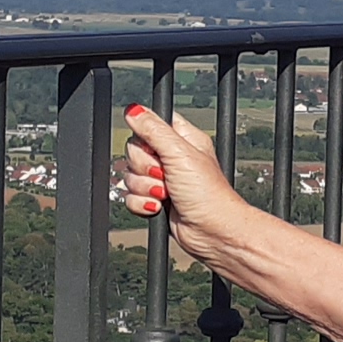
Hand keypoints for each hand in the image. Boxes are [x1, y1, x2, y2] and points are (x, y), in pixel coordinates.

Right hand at [121, 105, 252, 266]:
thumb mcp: (179, 153)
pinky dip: (141, 203)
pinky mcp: (155, 200)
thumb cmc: (207, 194)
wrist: (211, 232)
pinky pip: (131, 196)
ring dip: (144, 187)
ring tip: (166, 193)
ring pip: (130, 175)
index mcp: (182, 139)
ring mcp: (162, 180)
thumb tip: (134, 110)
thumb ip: (153, 129)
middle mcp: (171, 158)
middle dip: (145, 167)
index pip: (150, 124)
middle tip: (164, 174)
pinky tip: (159, 206)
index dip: (147, 137)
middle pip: (134, 151)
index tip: (156, 148)